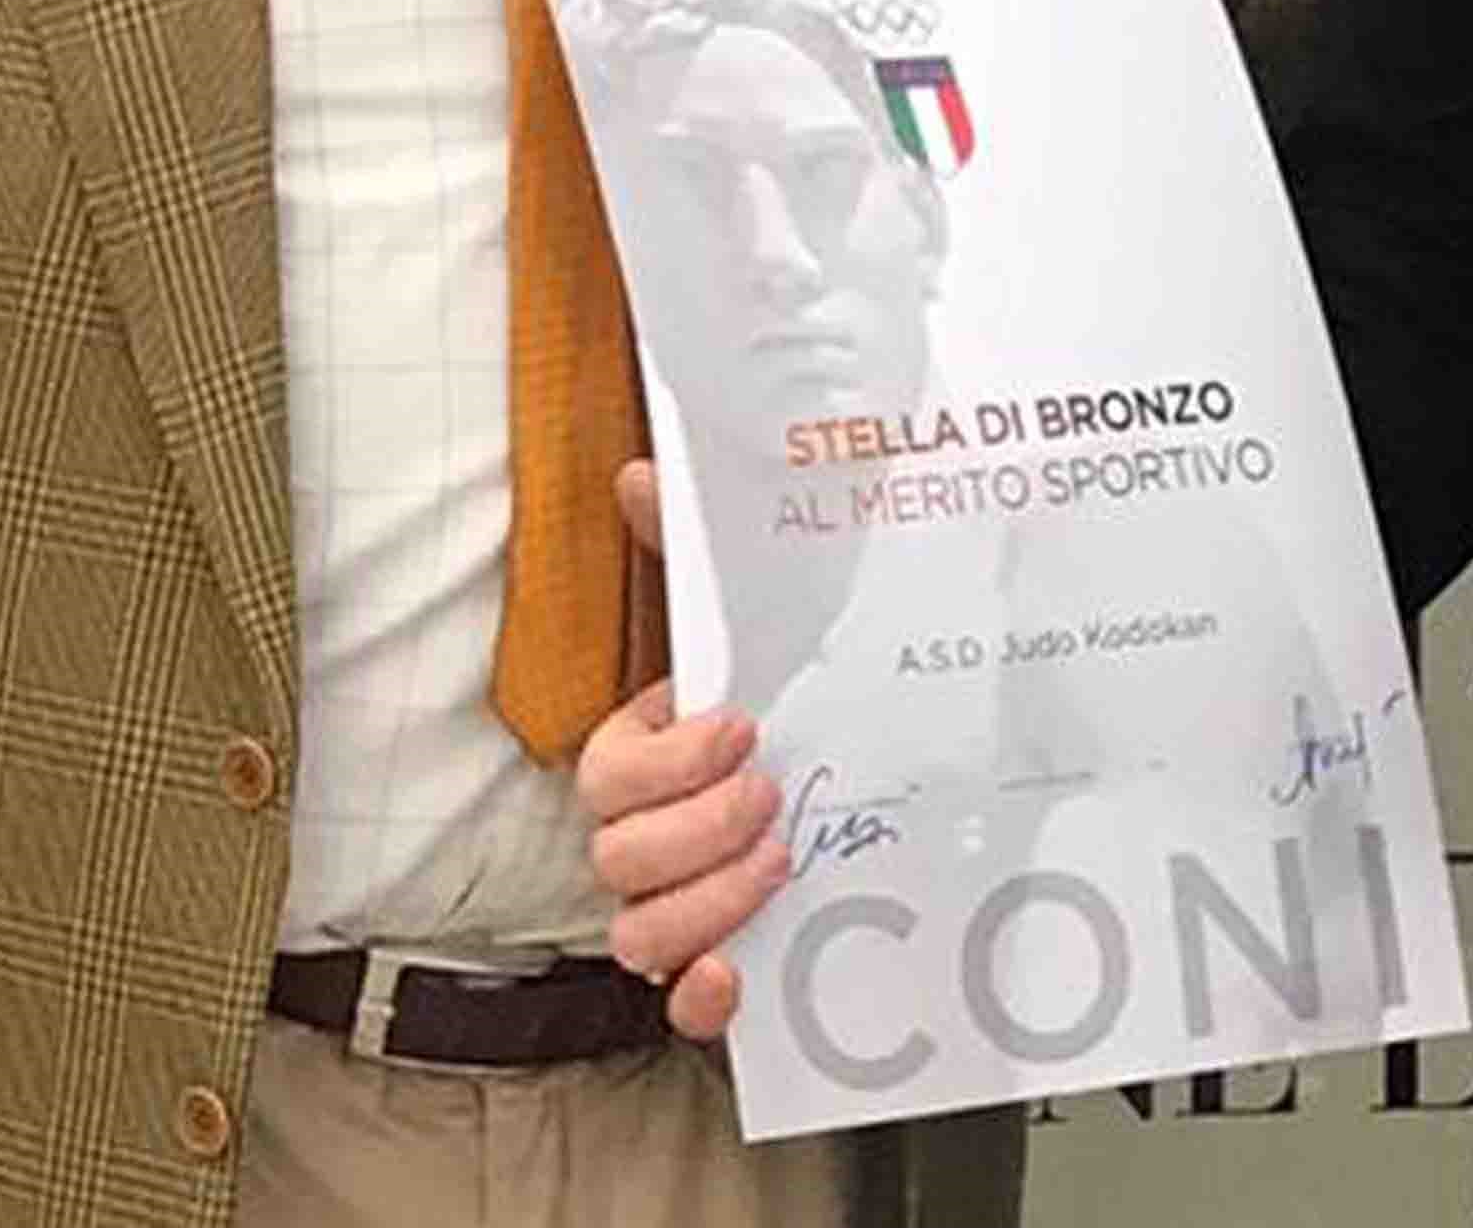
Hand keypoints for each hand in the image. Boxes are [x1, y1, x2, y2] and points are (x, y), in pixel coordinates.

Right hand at [574, 458, 787, 1038]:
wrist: (866, 766)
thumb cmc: (787, 692)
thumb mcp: (755, 618)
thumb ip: (690, 547)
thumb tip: (639, 471)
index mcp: (642, 758)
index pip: (606, 773)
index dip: (665, 759)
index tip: (740, 724)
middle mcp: (645, 839)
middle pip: (616, 858)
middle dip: (691, 828)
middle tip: (769, 794)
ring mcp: (677, 907)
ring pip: (638, 934)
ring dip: (704, 902)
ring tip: (781, 859)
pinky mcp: (719, 967)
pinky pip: (679, 1002)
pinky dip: (701, 995)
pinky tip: (739, 975)